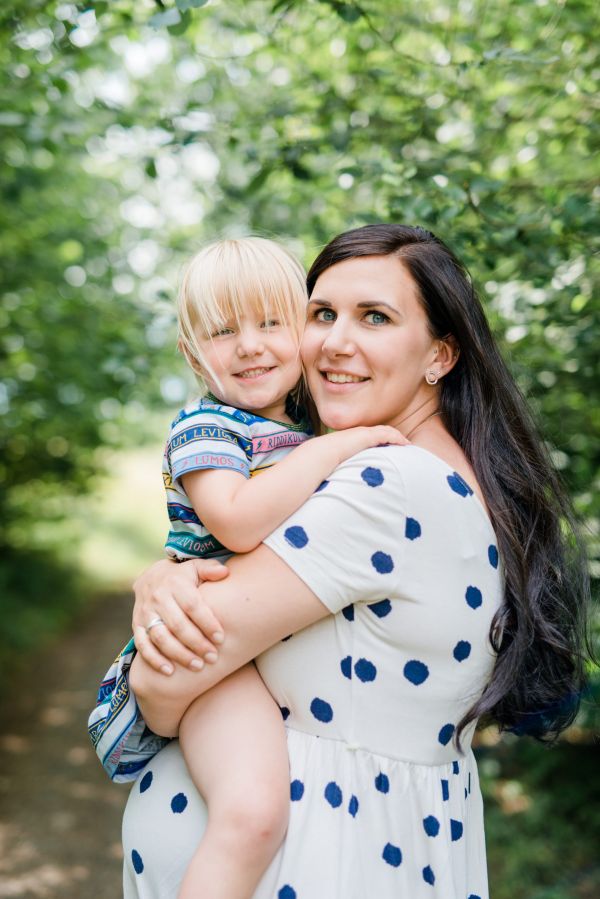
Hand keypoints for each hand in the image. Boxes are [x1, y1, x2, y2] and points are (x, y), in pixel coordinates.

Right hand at [132, 558, 228, 674]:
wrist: (151, 576)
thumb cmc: (183, 577)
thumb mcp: (196, 567)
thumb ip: (210, 569)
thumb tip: (224, 572)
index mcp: (175, 583)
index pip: (192, 606)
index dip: (207, 623)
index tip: (220, 638)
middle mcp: (158, 598)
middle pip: (177, 624)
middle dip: (196, 643)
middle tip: (212, 657)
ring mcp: (145, 613)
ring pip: (160, 637)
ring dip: (178, 654)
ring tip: (197, 666)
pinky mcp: (136, 625)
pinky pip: (142, 645)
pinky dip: (154, 660)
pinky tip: (169, 672)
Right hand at [328, 424, 408, 464]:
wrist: (322, 455)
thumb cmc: (327, 463)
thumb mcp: (339, 466)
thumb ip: (347, 471)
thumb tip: (349, 484)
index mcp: (353, 440)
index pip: (371, 438)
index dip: (382, 442)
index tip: (391, 449)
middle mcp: (359, 435)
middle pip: (381, 433)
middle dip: (393, 438)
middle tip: (403, 446)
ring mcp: (364, 434)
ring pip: (386, 432)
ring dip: (398, 438)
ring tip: (407, 444)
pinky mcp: (369, 435)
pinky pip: (387, 434)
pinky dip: (397, 438)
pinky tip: (405, 443)